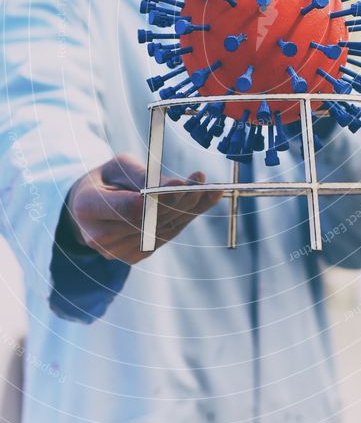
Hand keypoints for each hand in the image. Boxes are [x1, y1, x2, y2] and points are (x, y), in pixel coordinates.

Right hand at [64, 153, 221, 263]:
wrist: (89, 207)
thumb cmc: (107, 179)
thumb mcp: (119, 165)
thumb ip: (143, 176)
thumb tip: (176, 186)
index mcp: (87, 207)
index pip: (129, 207)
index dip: (159, 198)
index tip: (183, 183)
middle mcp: (99, 236)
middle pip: (149, 220)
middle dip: (181, 201)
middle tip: (203, 182)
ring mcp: (116, 251)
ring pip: (162, 230)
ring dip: (191, 210)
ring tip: (212, 190)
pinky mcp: (133, 256)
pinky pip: (165, 236)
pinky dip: (186, 219)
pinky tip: (204, 202)